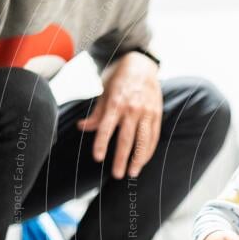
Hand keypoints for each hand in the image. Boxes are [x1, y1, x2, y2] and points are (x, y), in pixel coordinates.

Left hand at [77, 51, 161, 178]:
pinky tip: (143, 160)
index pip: (106, 128)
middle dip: (121, 159)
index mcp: (115, 103)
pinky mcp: (156, 114)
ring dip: (138, 159)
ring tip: (133, 172)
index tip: (98, 158)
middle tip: (117, 175)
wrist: (141, 65)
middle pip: (126, 139)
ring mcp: (146, 112)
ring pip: (143, 141)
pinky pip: (153, 136)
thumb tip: (82, 127)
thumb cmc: (119, 78)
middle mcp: (132, 109)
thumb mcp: (104, 92)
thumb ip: (97, 113)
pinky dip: (148, 150)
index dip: (101, 144)